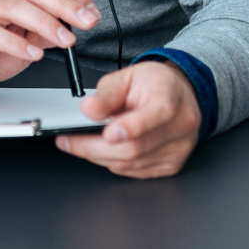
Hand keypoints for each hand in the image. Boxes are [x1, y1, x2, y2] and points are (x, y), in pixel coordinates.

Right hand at [0, 0, 100, 92]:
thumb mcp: (24, 42)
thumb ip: (45, 32)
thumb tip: (72, 27)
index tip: (91, 11)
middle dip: (64, 5)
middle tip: (86, 22)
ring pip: (14, 6)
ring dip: (45, 22)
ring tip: (65, 40)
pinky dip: (15, 43)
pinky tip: (32, 54)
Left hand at [56, 60, 200, 177]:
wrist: (178, 95)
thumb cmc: (152, 84)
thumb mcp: (125, 77)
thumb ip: (106, 94)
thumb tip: (89, 110)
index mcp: (169, 96)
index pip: (157, 114)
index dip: (132, 126)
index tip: (108, 133)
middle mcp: (180, 125)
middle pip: (137, 146)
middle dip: (95, 147)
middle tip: (68, 141)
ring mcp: (178, 149)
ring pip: (133, 163)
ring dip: (100, 156)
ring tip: (78, 144)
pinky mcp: (171, 166)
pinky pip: (136, 171)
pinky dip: (114, 162)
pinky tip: (102, 150)